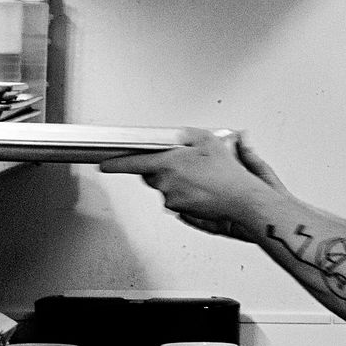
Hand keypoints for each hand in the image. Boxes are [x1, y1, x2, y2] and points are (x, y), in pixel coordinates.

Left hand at [123, 128, 271, 240]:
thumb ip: (186, 135)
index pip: (134, 164)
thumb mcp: (208, 141)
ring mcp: (173, 198)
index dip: (116, 164)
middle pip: (151, 174)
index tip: (105, 165)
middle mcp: (167, 183)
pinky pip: (175, 197)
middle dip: (161, 168)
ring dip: (175, 180)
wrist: (241, 199)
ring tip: (199, 176)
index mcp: (169, 164)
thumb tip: (176, 136)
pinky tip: (200, 187)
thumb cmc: (228, 173)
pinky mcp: (181, 209)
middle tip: (183, 164)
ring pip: (164, 186)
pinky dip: (184, 191)